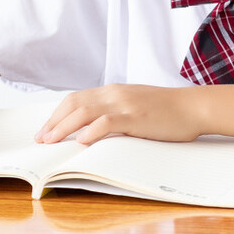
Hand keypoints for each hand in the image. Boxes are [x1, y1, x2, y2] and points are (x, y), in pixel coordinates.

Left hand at [35, 84, 204, 145]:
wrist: (193, 107)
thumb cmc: (166, 111)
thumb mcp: (134, 106)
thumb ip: (114, 113)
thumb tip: (91, 130)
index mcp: (112, 91)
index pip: (76, 99)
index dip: (57, 115)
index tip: (45, 130)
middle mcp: (114, 94)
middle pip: (74, 103)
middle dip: (54, 122)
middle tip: (40, 139)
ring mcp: (124, 104)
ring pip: (84, 112)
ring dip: (64, 127)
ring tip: (51, 141)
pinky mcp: (135, 116)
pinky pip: (107, 122)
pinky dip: (91, 131)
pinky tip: (81, 141)